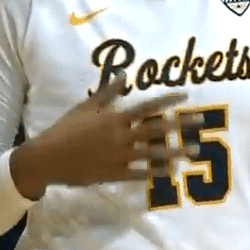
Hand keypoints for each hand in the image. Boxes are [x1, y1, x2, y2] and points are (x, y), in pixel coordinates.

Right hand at [10, 75, 200, 198]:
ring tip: (193, 151)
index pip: (147, 107)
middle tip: (201, 123)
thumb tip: (123, 75)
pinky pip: (139, 174)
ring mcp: (119, 157)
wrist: (48, 158)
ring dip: (175, 152)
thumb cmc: (65, 129)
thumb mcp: (85, 107)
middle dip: (180, 126)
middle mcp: (121, 136)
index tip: (186, 96)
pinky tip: (170, 173)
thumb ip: (107, 93)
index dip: (167, 101)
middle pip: (156, 129)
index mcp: (114, 118)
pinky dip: (155, 173)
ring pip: (152, 153)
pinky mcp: (114, 174)